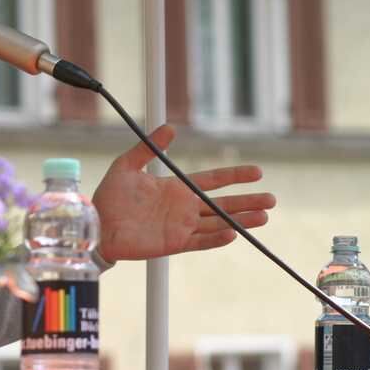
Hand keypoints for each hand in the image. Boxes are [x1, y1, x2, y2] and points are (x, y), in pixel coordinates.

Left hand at [92, 125, 275, 262]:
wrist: (96, 223)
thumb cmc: (110, 195)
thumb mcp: (128, 165)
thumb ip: (149, 147)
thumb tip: (170, 127)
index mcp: (175, 187)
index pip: (212, 179)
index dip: (234, 176)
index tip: (257, 172)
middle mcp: (183, 207)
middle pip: (222, 202)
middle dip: (247, 200)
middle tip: (272, 199)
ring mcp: (180, 226)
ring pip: (217, 222)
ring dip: (240, 219)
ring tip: (264, 216)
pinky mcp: (173, 242)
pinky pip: (199, 241)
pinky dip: (215, 238)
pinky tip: (233, 232)